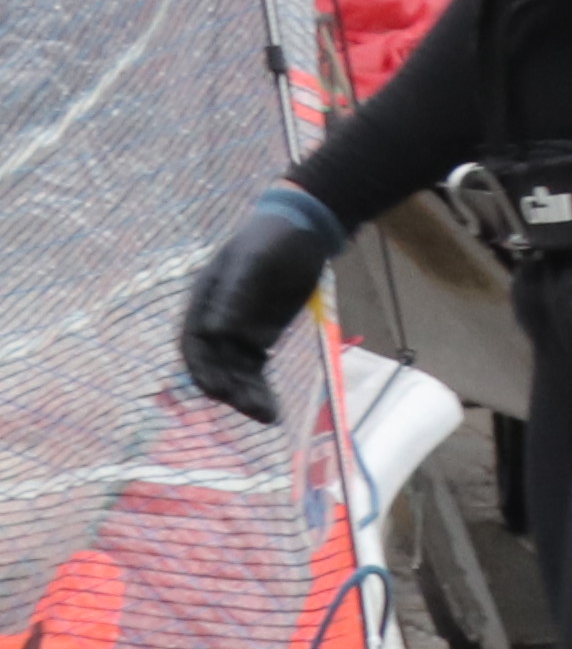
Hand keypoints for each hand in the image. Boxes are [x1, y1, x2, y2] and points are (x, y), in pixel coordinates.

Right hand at [175, 184, 340, 421]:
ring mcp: (236, 333)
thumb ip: (235, 295)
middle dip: (230, 389)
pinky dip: (261, 389)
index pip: (193, 344)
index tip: (216, 391)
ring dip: (247, 396)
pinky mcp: (259, 339)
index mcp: (202, 303)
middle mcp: (214, 322)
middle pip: (214, 364)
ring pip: (235, 373)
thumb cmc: (271, 241)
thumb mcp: (253, 263)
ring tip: (268, 416)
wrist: (302, 232)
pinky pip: (255, 370)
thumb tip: (215, 331)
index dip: (201, 369)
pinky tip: (272, 410)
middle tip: (253, 409)